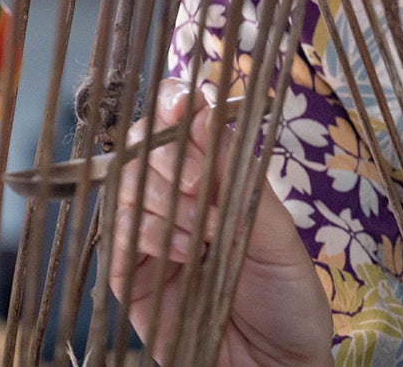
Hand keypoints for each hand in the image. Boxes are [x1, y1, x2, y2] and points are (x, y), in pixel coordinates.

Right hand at [110, 78, 333, 365]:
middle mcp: (178, 198)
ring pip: (124, 187)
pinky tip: (178, 255)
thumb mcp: (277, 233)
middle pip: (143, 147)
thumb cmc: (288, 298)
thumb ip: (237, 176)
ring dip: (163, 204)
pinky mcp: (129, 275)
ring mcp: (150, 235)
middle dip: (169, 160)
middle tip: (201, 187)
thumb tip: (205, 111)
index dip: (175, 104)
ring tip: (201, 238)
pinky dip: (141, 237)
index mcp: (217, 177)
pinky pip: (113, 238)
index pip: (181, 120)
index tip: (185, 107)